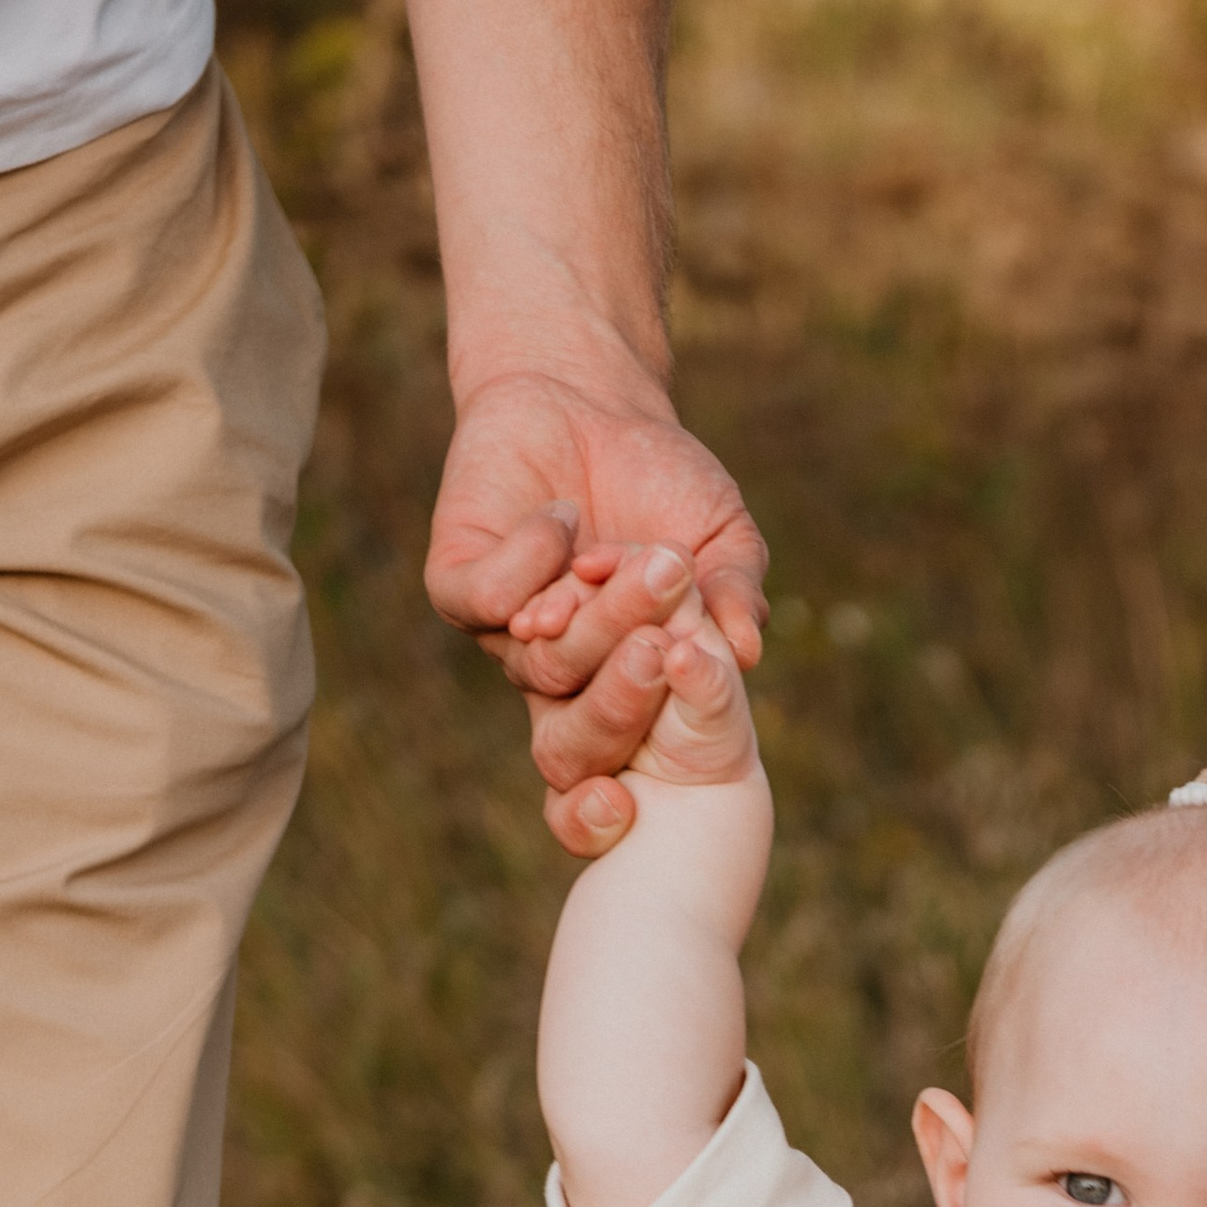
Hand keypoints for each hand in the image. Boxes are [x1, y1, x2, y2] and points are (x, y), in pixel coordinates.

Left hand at [424, 367, 769, 855]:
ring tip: (644, 557)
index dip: (605, 806)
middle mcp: (557, 676)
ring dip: (599, 612)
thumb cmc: (665, 481)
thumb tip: (749, 650)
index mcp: (620, 688)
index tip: (629, 809)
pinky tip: (561, 520)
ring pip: (545, 661)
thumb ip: (737, 592)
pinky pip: (487, 601)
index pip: (607, 771)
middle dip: (627, 690)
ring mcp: (504, 633)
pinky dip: (533, 563)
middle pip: (582, 724)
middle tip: (667, 641)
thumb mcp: (722, 538)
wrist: (591, 397)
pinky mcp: (458, 580)